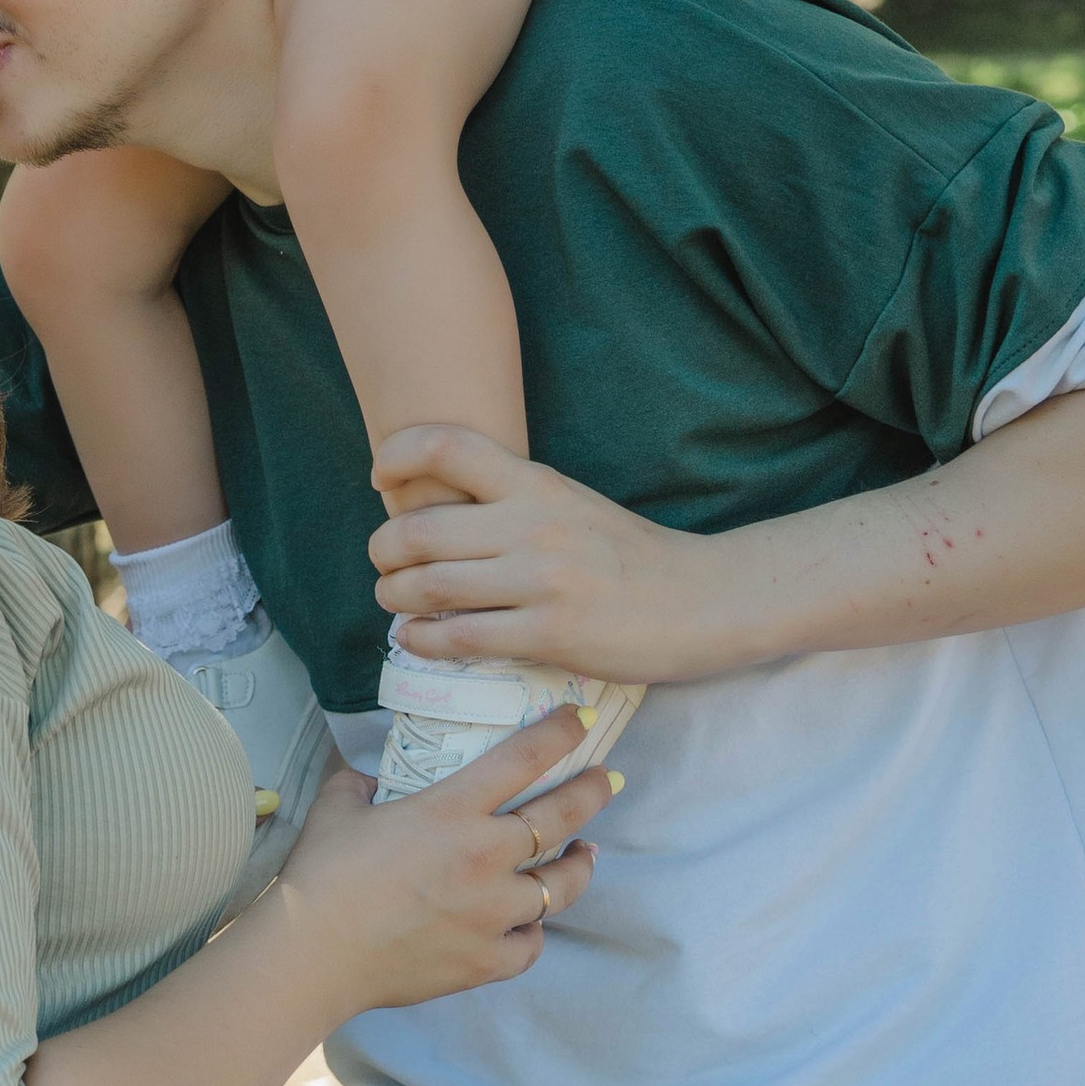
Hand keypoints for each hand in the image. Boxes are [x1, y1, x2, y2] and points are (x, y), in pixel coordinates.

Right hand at [273, 710, 611, 1011]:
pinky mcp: (486, 961)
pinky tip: (532, 921)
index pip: (523, 759)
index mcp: (452, 810)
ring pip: (561, 886)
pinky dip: (535, 930)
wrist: (314, 953)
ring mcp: (492, 914)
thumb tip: (371, 780)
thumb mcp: (339, 806)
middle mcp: (485, 857)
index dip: (559, 735)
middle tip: (608, 781)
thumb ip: (362, 783)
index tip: (581, 720)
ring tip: (585, 854)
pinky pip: (532, 944)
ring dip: (578, 866)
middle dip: (592, 793)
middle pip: (560, 818)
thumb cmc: (323, 875)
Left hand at [369, 424, 735, 684]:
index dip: (396, 454)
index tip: (379, 475)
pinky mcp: (550, 634)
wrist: (705, 599)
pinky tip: (416, 639)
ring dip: (394, 596)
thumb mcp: (570, 504)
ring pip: (429, 586)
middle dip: (383, 550)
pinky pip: (460, 638)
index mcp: (537, 484)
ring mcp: (541, 581)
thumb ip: (512, 502)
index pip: (446, 445)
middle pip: (418, 529)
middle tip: (383, 562)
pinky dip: (422, 640)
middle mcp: (533, 525)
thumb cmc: (630, 555)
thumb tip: (435, 516)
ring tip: (394, 600)